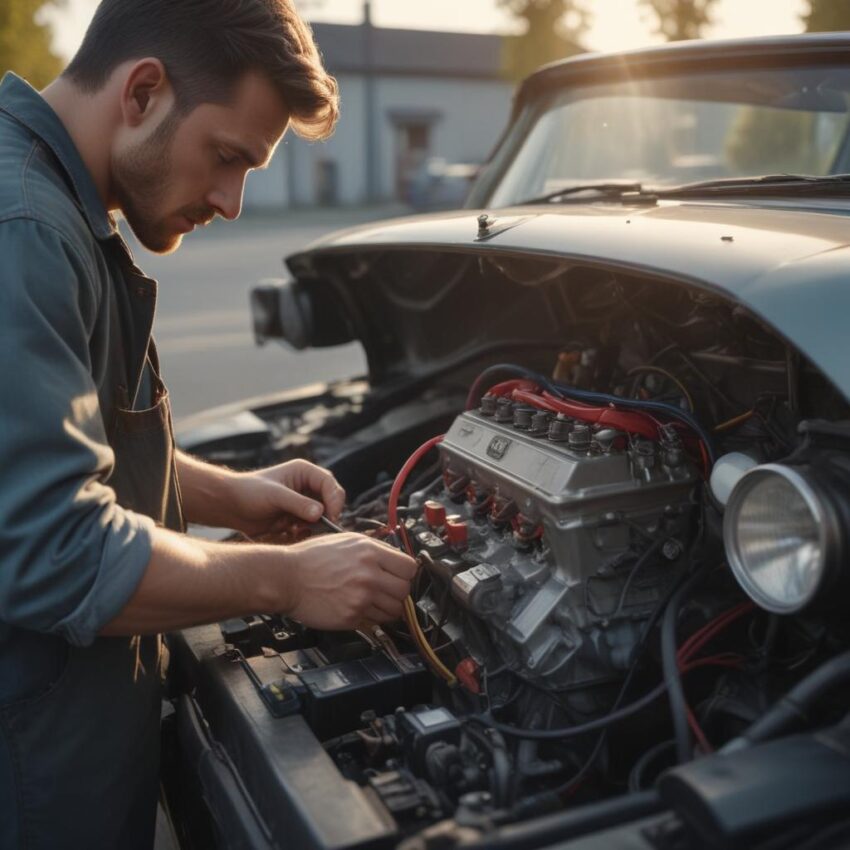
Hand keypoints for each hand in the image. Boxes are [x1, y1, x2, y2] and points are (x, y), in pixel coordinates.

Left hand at [230, 459, 345, 537]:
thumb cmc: (249, 493)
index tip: (330, 517)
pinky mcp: (297, 517)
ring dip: (313, 526)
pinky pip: (310, 527)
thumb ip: (298, 504)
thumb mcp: (275, 496)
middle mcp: (307, 486)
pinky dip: (304, 532)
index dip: (334, 500)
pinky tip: (289, 533)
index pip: (330, 484)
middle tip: (315, 528)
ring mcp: (303, 503)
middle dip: (326, 515)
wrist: (230, 506)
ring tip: (295, 530)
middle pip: (330, 501)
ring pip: (322, 517)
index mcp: (305, 472)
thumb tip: (321, 514)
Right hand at [282, 533, 416, 628]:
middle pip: (405, 591)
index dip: (406, 573)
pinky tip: (358, 608)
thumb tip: (394, 559)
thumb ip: (373, 549)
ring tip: (373, 602)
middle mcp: (369, 574)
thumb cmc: (311, 557)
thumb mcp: (346, 541)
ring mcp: (361, 597)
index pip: (410, 567)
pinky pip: (375, 622)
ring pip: (394, 610)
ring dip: (387, 608)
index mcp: (369, 552)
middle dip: (398, 593)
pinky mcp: (352, 616)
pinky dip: (371, 618)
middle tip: (387, 591)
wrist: (286, 577)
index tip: (399, 576)